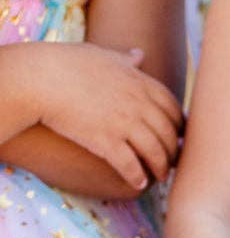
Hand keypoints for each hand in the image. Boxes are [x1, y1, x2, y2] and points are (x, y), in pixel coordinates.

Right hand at [32, 42, 183, 190]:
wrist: (40, 78)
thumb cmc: (66, 63)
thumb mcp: (102, 55)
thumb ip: (125, 59)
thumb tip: (139, 54)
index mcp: (139, 82)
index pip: (173, 108)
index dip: (180, 126)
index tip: (180, 137)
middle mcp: (137, 103)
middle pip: (169, 134)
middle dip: (174, 152)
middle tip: (172, 163)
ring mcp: (124, 123)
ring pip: (156, 153)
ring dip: (161, 169)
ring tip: (160, 177)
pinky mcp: (107, 142)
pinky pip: (131, 166)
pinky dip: (137, 177)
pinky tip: (138, 183)